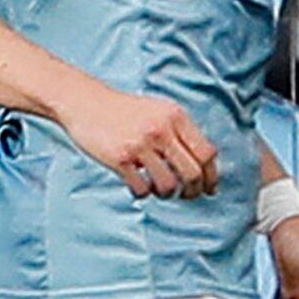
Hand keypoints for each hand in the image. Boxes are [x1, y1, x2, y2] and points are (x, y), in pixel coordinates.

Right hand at [67, 84, 220, 199]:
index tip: (209, 189)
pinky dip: (144, 194)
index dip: (212, 176)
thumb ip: (182, 133)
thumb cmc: (126, 112)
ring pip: (168, 185)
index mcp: (177, 117)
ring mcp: (140, 144)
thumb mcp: (161, 112)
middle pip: (193, 173)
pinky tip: (140, 187)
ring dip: (167, 194)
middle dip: (193, 191)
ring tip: (161, 191)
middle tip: (187, 196)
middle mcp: (161, 130)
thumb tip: (205, 168)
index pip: (207, 153)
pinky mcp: (119, 158)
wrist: (86, 103)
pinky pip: (142, 189)